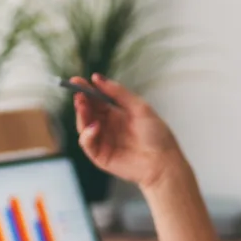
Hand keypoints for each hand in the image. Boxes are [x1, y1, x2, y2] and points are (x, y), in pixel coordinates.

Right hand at [72, 74, 182, 190]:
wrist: (163, 161)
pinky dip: (87, 135)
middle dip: (81, 101)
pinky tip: (95, 127)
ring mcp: (103, 141)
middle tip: (78, 94)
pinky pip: (87, 144)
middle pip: (88, 112)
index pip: (96, 100)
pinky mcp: (101, 156)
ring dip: (81, 116)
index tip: (76, 80)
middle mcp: (107, 127)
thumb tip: (97, 78)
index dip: (86, 90)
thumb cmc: (157, 135)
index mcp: (116, 114)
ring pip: (84, 126)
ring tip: (83, 105)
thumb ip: (118, 93)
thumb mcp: (139, 107)